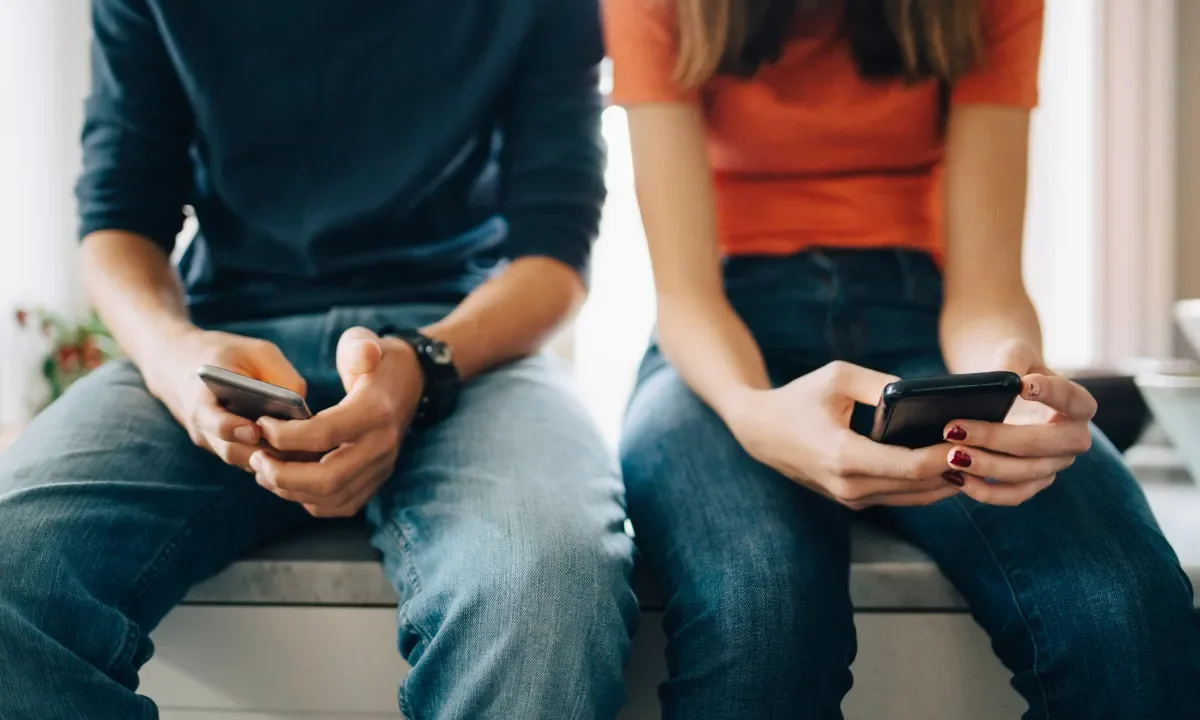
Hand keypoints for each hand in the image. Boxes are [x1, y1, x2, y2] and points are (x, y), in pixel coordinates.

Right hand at [144, 328, 306, 469]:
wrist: (179, 363)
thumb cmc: (224, 354)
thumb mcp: (254, 351)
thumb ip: (279, 375)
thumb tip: (303, 408)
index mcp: (201, 398)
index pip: (213, 423)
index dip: (233, 429)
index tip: (256, 430)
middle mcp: (202, 427)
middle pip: (233, 451)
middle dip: (266, 451)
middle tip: (298, 449)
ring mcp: (211, 443)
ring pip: (244, 462)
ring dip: (273, 460)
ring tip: (306, 453)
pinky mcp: (224, 449)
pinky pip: (249, 460)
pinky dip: (271, 459)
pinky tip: (300, 452)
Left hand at [254, 328, 422, 517]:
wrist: (411, 383)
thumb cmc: (378, 361)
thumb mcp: (367, 343)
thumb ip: (360, 347)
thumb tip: (365, 356)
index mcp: (376, 411)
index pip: (325, 434)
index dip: (286, 435)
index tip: (261, 423)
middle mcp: (382, 445)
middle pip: (328, 478)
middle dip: (283, 474)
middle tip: (256, 459)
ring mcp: (381, 467)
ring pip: (332, 497)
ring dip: (291, 491)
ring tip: (264, 472)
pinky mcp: (377, 480)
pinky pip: (341, 505)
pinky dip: (309, 500)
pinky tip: (289, 482)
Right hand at [727, 361, 963, 509]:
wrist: (760, 431)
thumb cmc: (798, 397)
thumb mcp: (838, 377)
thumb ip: (881, 384)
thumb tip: (924, 394)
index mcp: (843, 455)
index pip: (911, 465)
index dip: (947, 455)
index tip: (974, 437)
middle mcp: (847, 485)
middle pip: (920, 486)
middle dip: (956, 468)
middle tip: (990, 448)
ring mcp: (849, 498)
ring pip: (913, 498)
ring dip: (946, 481)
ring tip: (977, 457)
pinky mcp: (851, 501)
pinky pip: (899, 497)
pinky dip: (925, 484)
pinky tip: (948, 466)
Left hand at [939, 340, 1096, 505]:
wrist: (1006, 393)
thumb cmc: (1014, 368)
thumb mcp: (1015, 354)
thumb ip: (1012, 360)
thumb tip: (1005, 380)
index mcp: (1078, 404)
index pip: (1072, 400)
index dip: (1052, 394)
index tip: (1024, 386)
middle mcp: (1073, 439)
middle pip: (1042, 444)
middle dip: (998, 439)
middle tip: (955, 429)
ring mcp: (1055, 465)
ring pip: (1025, 473)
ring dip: (986, 467)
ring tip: (950, 455)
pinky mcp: (1034, 483)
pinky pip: (1014, 495)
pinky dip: (985, 491)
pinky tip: (955, 478)